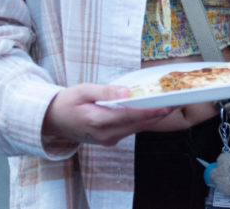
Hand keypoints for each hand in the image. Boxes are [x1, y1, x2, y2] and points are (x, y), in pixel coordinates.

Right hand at [42, 84, 174, 146]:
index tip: (169, 104)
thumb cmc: (66, 102)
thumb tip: (128, 92)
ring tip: (170, 103)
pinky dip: (143, 120)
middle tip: (178, 100)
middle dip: (159, 112)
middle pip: (139, 124)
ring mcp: (108, 139)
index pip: (132, 116)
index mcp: (98, 121)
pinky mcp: (110, 140)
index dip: (153, 110)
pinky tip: (153, 109)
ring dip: (153, 116)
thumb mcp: (84, 90)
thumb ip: (107, 91)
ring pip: (137, 128)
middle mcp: (106, 134)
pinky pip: (131, 129)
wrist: (51, 120)